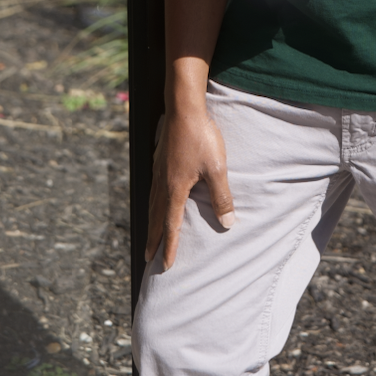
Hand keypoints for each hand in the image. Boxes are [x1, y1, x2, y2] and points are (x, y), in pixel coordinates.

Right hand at [146, 105, 234, 269]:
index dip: (170, 247)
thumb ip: (221, 197)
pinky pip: (153, 189)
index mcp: (175, 189)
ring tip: (150, 234)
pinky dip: (152, 203)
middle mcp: (163, 183)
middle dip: (153, 240)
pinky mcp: (160, 160)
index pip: (172, 226)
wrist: (184, 108)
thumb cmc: (201, 137)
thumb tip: (227, 223)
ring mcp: (159, 171)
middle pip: (156, 218)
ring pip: (152, 203)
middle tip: (147, 257)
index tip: (165, 267)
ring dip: (151, 222)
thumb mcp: (217, 168)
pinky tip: (156, 199)